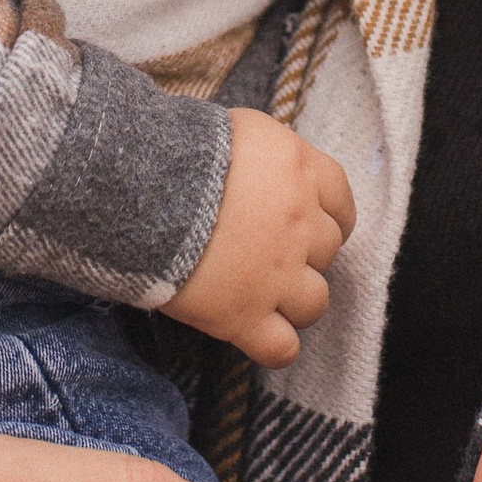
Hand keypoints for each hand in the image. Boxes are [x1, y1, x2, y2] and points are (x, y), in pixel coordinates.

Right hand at [164, 106, 353, 365]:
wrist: (140, 190)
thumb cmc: (177, 151)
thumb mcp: (235, 132)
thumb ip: (263, 157)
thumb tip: (261, 170)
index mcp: (299, 170)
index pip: (340, 200)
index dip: (329, 217)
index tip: (312, 225)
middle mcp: (299, 223)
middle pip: (327, 251)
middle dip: (303, 255)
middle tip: (266, 254)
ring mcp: (277, 274)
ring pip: (315, 303)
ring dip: (294, 301)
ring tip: (264, 295)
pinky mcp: (245, 316)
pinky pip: (282, 349)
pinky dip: (274, 347)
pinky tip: (258, 335)